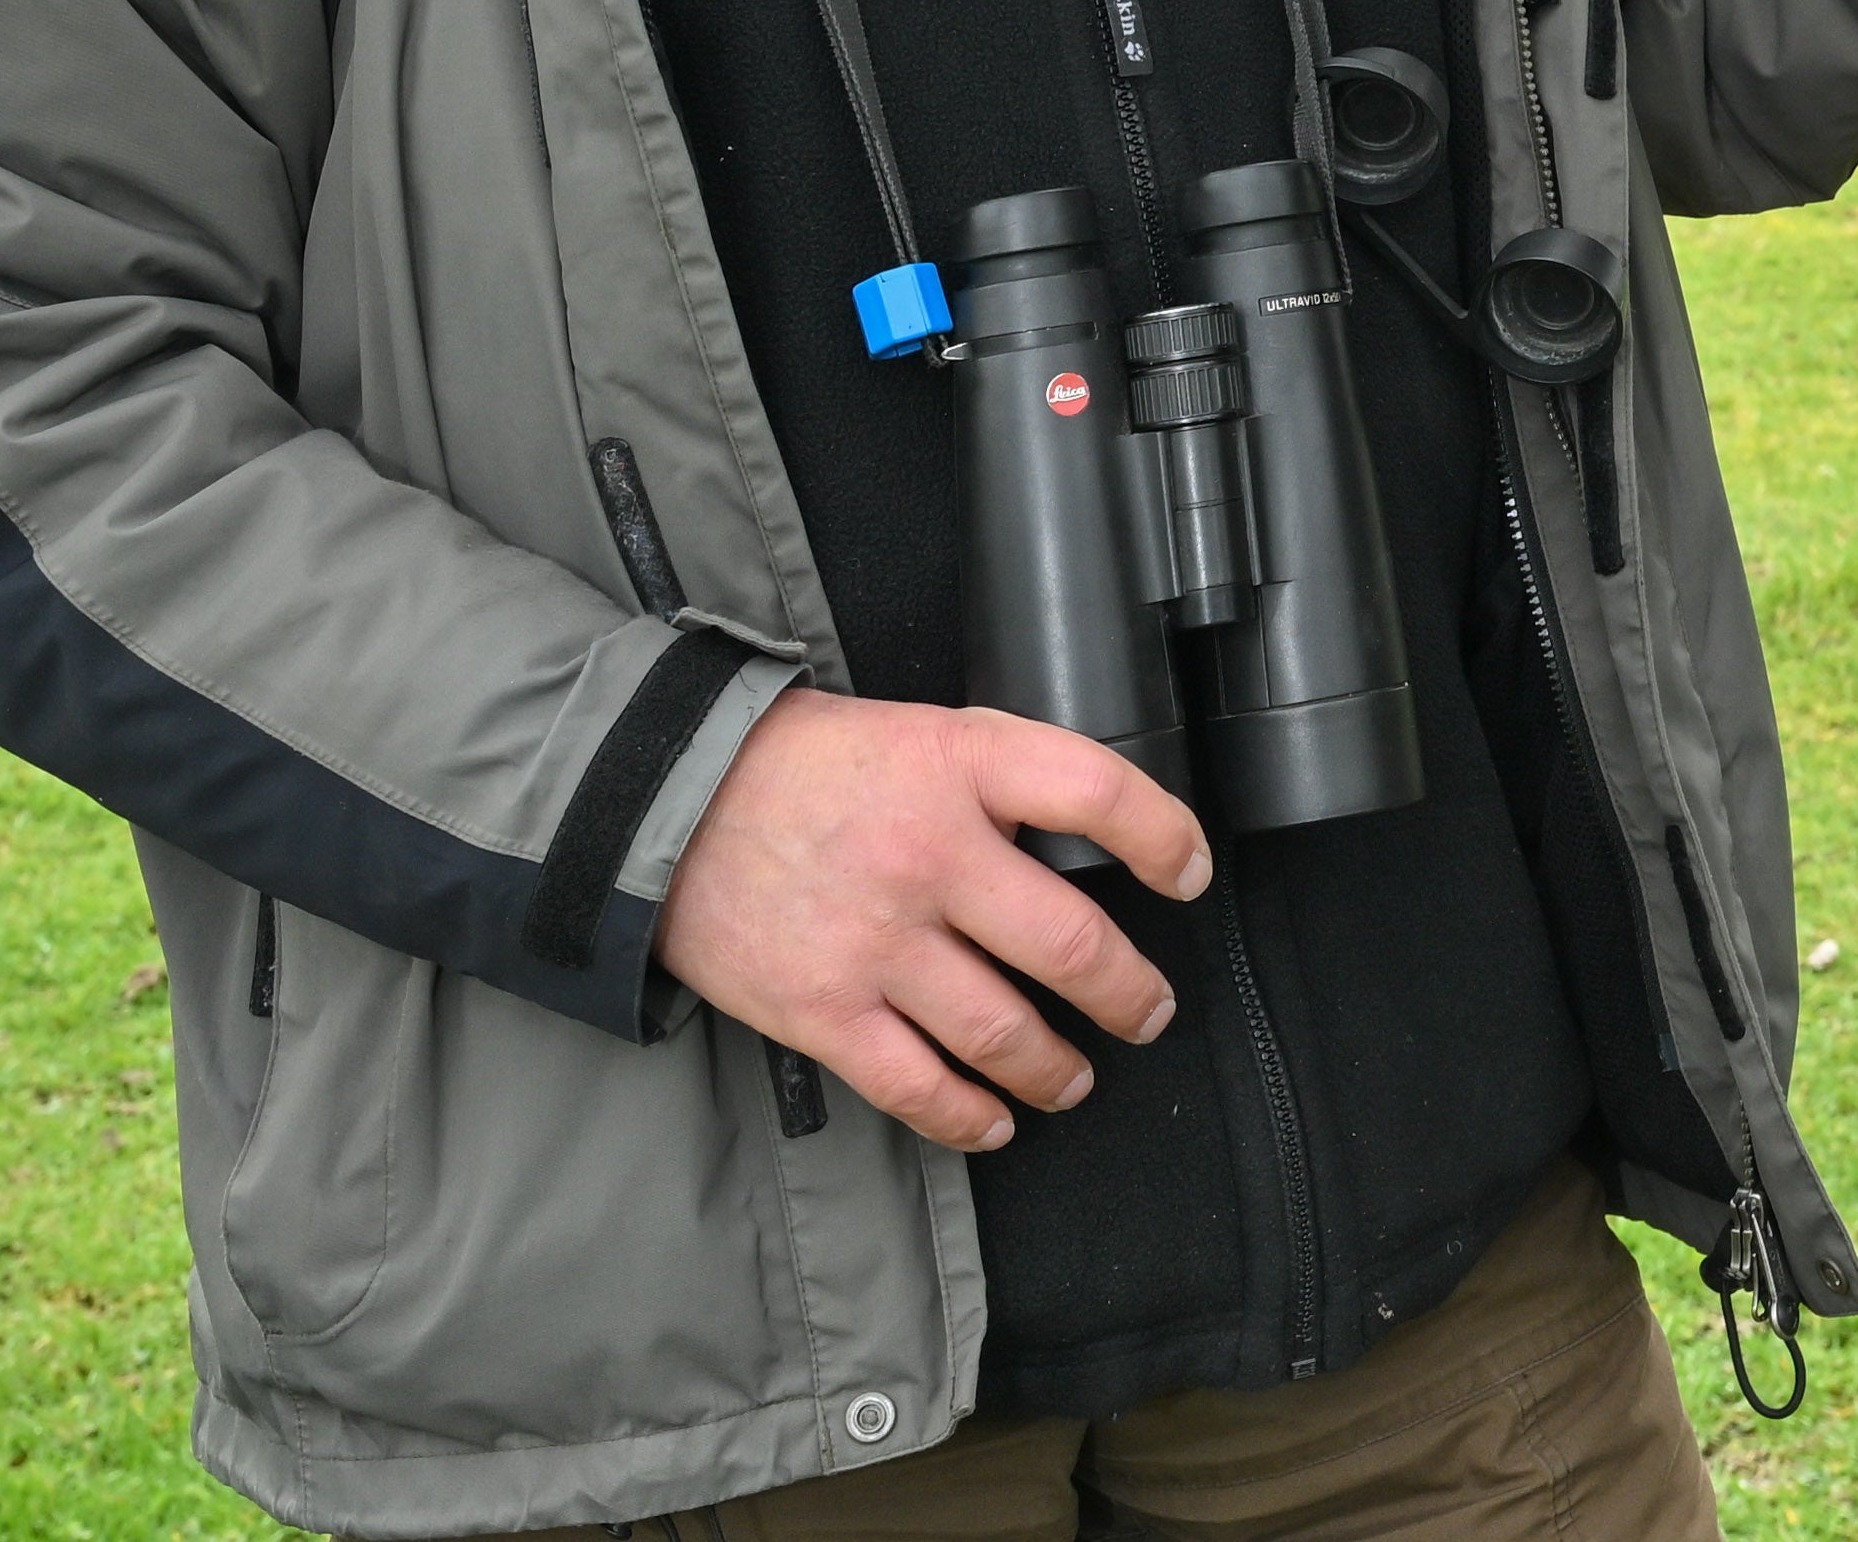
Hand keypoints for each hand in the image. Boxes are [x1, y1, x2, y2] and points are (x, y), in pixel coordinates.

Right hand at [654, 688, 1211, 1151]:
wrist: (668, 801)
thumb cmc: (809, 766)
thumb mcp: (923, 734)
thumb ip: (1003, 781)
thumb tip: (1090, 839)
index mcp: (962, 766)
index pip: (1099, 795)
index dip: (1164, 838)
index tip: (1189, 875)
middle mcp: (928, 856)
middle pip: (1069, 943)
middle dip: (1128, 992)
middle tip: (1148, 1011)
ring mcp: (875, 941)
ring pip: (1003, 1029)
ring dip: (1058, 1067)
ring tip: (1077, 1077)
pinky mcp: (821, 1009)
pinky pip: (916, 1085)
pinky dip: (968, 1116)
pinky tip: (997, 1121)